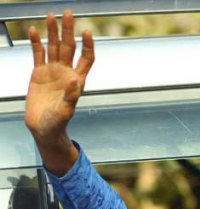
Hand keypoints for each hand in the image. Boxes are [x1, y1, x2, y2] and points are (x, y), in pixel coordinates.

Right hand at [24, 10, 93, 175]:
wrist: (44, 127)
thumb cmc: (59, 121)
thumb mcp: (66, 110)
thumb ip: (72, 96)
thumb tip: (77, 81)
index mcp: (77, 80)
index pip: (86, 58)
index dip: (87, 46)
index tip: (88, 32)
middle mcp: (66, 72)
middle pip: (69, 47)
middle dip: (69, 30)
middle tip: (68, 13)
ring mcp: (52, 71)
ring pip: (53, 47)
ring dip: (53, 32)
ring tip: (51, 16)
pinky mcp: (38, 73)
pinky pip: (37, 54)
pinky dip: (35, 42)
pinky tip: (33, 30)